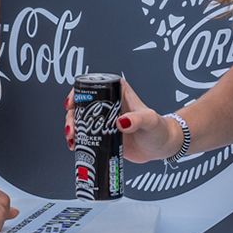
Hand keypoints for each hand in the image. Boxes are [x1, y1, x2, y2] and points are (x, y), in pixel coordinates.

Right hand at [64, 79, 181, 163]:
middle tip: (71, 129)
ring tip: (72, 139)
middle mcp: (109, 105)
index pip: (94, 85)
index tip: (71, 104)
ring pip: (81, 120)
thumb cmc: (159, 129)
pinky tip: (75, 147)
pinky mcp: (104, 136)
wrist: (161, 147)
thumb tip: (121, 122)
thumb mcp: (150, 121)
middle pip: (82, 104)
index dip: (78, 92)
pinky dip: (78, 140)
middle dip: (72, 115)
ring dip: (72, 128)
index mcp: (118, 93)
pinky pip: (86, 135)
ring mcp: (104, 121)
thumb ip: (137, 120)